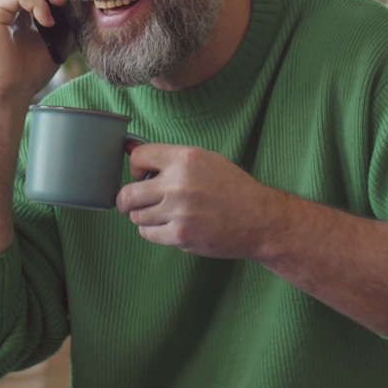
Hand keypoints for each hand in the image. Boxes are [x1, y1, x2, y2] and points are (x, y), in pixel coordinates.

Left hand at [116, 143, 282, 259]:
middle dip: (128, 199)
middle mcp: (178, 183)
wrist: (260, 220)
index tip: (143, 175)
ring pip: (136, 216)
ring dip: (144, 216)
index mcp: (186, 159)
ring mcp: (178, 212)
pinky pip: (148, 233)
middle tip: (137, 201)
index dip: (136, 167)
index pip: (138, 157)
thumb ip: (170, 158)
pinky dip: (153, 231)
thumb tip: (130, 151)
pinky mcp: (180, 235)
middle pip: (127, 194)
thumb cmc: (234, 189)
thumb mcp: (207, 160)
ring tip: (163, 214)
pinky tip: (169, 225)